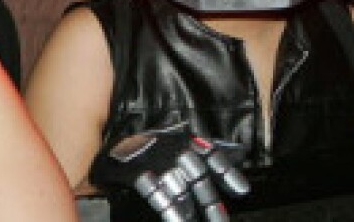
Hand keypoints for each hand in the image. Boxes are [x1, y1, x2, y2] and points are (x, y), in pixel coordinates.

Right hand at [92, 124, 249, 221]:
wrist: (111, 151)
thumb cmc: (148, 150)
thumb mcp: (174, 145)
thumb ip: (203, 149)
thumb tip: (238, 150)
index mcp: (182, 140)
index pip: (209, 153)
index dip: (226, 172)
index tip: (242, 191)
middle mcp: (169, 147)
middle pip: (197, 175)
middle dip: (211, 201)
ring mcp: (152, 159)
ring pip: (177, 186)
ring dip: (189, 209)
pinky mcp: (134, 171)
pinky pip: (154, 191)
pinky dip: (167, 208)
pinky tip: (176, 220)